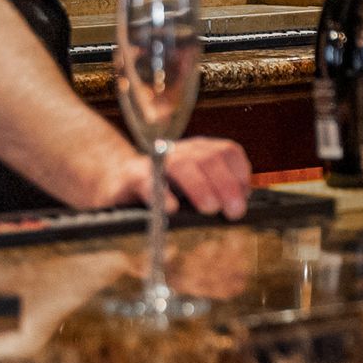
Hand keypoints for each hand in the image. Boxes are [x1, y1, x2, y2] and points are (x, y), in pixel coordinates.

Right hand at [89, 136, 251, 219]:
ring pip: (182, 165)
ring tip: (210, 208)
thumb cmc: (164, 191)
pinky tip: (172, 209)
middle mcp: (181, 152)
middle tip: (233, 212)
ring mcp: (157, 162)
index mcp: (200, 152)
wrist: (117, 184)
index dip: (240, 173)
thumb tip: (239, 211)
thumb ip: (216, 194)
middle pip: (209, 157)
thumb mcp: (193, 189)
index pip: (227, 151)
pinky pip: (149, 182)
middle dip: (226, 184)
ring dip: (200, 186)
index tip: (244, 199)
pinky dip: (162, 194)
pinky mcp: (134, 178)